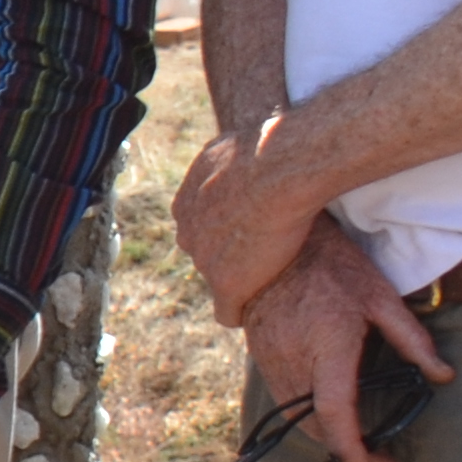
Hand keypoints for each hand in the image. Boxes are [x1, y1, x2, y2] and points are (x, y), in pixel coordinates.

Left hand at [169, 120, 324, 321]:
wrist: (276, 170)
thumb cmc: (261, 152)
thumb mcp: (227, 149)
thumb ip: (220, 163)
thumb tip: (231, 154)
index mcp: (185, 204)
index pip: (198, 226)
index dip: (226, 229)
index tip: (248, 229)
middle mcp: (188, 233)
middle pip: (204, 253)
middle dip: (228, 254)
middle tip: (261, 252)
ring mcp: (205, 261)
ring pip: (217, 278)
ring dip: (239, 280)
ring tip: (265, 281)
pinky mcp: (227, 285)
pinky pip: (227, 311)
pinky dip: (239, 312)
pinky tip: (250, 312)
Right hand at [238, 220, 444, 461]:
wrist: (271, 235)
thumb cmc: (333, 263)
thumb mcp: (380, 295)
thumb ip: (412, 339)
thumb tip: (443, 376)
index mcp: (328, 347)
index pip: (336, 415)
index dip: (353, 452)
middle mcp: (293, 359)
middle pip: (314, 425)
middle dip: (346, 452)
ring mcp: (270, 358)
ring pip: (295, 415)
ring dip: (326, 435)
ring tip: (360, 443)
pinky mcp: (259, 354)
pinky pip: (283, 396)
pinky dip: (306, 413)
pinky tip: (331, 411)